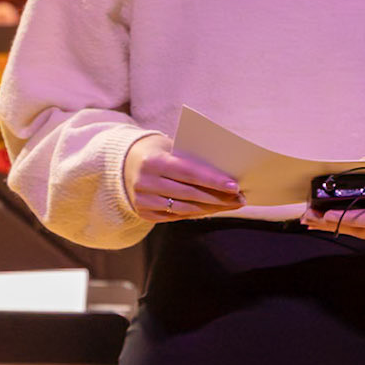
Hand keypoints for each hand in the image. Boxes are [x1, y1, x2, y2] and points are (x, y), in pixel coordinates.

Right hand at [124, 135, 242, 220]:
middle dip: (218, 197)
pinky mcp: (144, 213)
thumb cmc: (157, 151)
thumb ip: (190, 159)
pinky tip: (211, 210)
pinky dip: (196, 214)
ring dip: (211, 209)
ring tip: (230, 205)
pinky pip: (176, 217)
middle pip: (189, 194)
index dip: (213, 180)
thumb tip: (224, 176)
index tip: (235, 186)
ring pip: (185, 209)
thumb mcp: (169, 147)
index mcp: (153, 161)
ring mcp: (143, 200)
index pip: (188, 172)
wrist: (123, 164)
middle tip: (240, 199)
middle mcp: (145, 182)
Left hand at [300, 158, 364, 241]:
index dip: (348, 217)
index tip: (327, 213)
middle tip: (308, 216)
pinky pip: (363, 233)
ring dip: (333, 227)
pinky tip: (324, 224)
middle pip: (360, 229)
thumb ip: (358, 173)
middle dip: (331, 223)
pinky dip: (344, 227)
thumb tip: (329, 179)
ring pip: (359, 234)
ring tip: (310, 219)